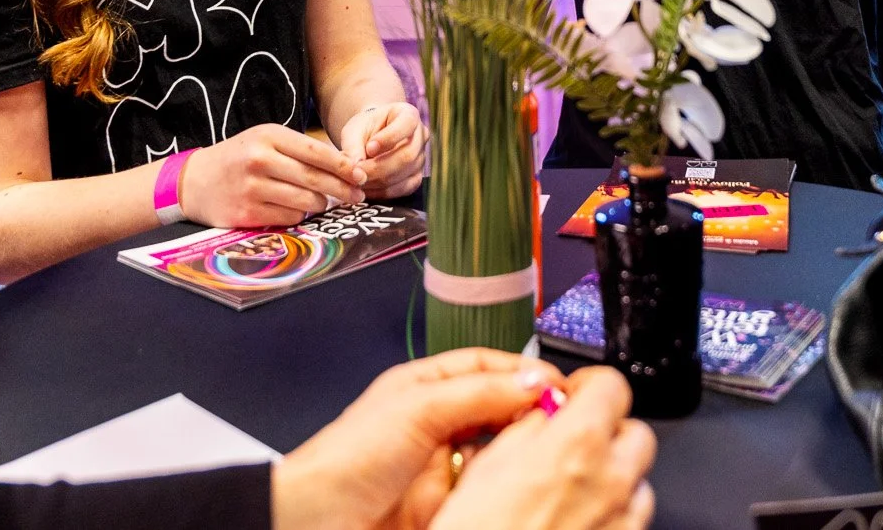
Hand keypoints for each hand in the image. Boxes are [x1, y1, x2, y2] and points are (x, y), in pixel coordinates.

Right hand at [180, 122, 366, 226]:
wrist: (195, 180)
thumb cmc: (240, 158)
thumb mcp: (266, 141)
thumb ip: (300, 151)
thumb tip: (345, 166)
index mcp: (268, 136)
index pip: (316, 152)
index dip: (343, 166)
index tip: (362, 174)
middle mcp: (260, 160)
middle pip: (314, 179)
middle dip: (342, 189)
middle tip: (357, 196)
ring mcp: (252, 188)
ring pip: (305, 202)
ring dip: (322, 205)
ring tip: (325, 202)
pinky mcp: (247, 214)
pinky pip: (289, 219)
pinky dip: (299, 217)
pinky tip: (296, 210)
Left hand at [270, 349, 564, 529]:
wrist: (318, 523)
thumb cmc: (346, 459)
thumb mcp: (418, 409)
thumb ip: (478, 392)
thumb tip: (534, 379)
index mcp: (427, 386)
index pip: (490, 367)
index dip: (527, 373)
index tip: (561, 386)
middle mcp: (440, 422)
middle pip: (502, 409)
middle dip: (532, 413)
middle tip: (564, 420)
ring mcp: (448, 466)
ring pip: (502, 452)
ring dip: (523, 452)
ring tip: (548, 451)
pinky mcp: (452, 505)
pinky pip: (493, 491)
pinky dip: (510, 488)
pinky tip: (524, 486)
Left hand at [340, 102, 426, 198]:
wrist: (371, 137)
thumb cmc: (364, 129)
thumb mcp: (354, 131)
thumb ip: (352, 147)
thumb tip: (355, 172)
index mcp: (408, 115)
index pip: (406, 125)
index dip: (388, 139)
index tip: (368, 149)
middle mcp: (421, 136)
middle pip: (407, 156)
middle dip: (379, 168)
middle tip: (357, 173)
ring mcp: (421, 158)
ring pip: (405, 175)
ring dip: (378, 182)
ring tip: (358, 181)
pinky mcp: (416, 177)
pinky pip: (404, 189)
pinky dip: (383, 192)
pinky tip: (367, 190)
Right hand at [429, 367, 654, 529]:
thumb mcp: (487, 468)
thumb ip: (527, 429)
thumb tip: (544, 412)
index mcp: (575, 445)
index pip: (613, 385)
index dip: (591, 386)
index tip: (575, 396)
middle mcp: (610, 480)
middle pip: (636, 433)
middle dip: (609, 431)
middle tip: (575, 443)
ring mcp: (622, 521)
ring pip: (639, 480)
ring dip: (614, 476)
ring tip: (573, 491)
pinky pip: (633, 520)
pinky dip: (614, 515)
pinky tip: (579, 522)